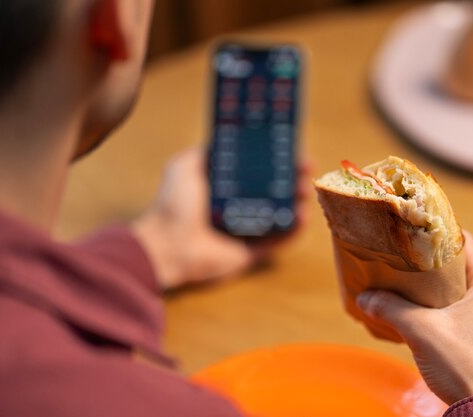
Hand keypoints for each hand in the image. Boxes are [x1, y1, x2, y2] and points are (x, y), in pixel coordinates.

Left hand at [132, 147, 309, 289]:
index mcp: (227, 187)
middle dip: (294, 177)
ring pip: (282, 213)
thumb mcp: (185, 166)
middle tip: (306, 167)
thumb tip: (225, 133)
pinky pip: (279, 241)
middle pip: (276, 189)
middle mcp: (240, 207)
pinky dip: (294, 230)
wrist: (166, 244)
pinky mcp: (252, 252)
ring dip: (298, 200)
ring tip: (305, 189)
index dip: (277, 158)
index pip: (259, 169)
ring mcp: (248, 230)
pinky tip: (303, 216)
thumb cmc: (172, 204)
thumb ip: (205, 151)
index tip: (292, 147)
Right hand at [357, 232, 472, 404]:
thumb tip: (364, 297)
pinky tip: (430, 319)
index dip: (434, 236)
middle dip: (433, 266)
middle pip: (465, 267)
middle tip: (405, 265)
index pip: (463, 242)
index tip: (410, 238)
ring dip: (442, 290)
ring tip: (412, 291)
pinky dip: (453, 310)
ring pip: (469, 291)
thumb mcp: (421, 331)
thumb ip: (391, 308)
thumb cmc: (464, 366)